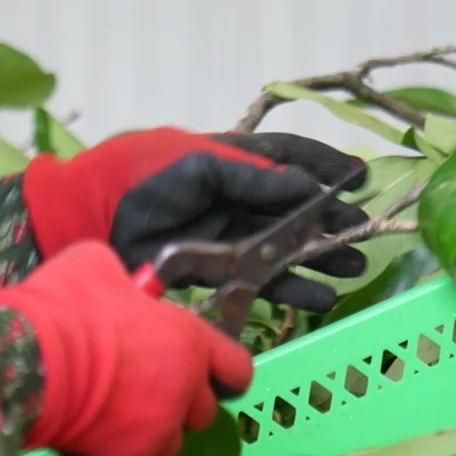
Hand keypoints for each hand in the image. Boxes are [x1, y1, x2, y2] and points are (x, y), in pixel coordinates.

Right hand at [0, 243, 253, 455]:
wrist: (30, 355)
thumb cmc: (67, 305)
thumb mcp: (97, 265)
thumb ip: (122, 281)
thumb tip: (117, 283)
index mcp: (188, 341)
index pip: (236, 366)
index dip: (223, 370)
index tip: (209, 372)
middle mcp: (183, 389)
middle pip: (202, 412)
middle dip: (180, 402)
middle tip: (145, 388)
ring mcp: (157, 429)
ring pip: (168, 443)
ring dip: (150, 432)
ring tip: (115, 415)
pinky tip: (98, 441)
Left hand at [20, 128, 370, 311]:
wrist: (93, 219)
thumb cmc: (142, 179)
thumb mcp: (198, 167)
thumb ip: (252, 177)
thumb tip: (307, 186)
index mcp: (231, 160)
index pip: (288, 157)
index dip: (324, 166)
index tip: (358, 179)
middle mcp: (235, 197)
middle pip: (294, 208)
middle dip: (330, 221)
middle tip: (362, 232)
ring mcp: (227, 234)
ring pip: (285, 246)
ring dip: (320, 256)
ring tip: (352, 267)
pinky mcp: (216, 270)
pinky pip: (262, 281)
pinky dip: (292, 289)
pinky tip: (319, 298)